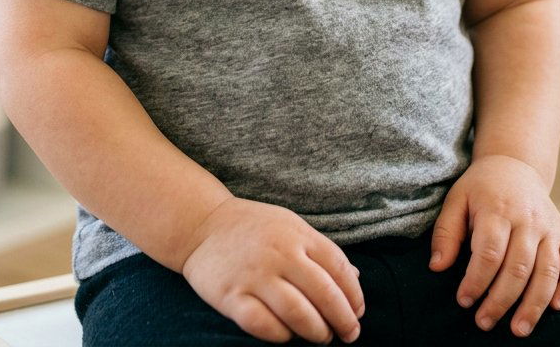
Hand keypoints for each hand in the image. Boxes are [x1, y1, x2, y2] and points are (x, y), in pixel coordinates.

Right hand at [181, 196, 364, 343]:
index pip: (338, 267)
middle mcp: (279, 253)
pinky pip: (264, 325)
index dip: (354, 295)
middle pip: (323, 293)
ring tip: (322, 337)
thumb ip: (321, 251)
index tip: (358, 312)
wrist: (201, 224)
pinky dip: (282, 335)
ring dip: (317, 331)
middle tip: (348, 334)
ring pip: (298, 313)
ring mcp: (254, 275)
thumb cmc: (253, 228)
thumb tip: (356, 278)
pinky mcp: (231, 296)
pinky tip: (287, 334)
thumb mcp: (290, 226)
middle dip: (342, 319)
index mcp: (297, 234)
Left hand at [428, 154, 559, 336]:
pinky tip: (556, 307)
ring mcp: (549, 228)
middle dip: (501, 301)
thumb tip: (437, 267)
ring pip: (547, 271)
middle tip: (484, 323)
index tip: (464, 301)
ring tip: (518, 330)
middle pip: (518, 267)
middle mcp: (527, 219)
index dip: (476, 281)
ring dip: (534, 304)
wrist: (514, 165)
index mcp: (497, 209)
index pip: (489, 252)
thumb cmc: (481, 188)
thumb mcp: (456, 200)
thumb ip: (446, 233)